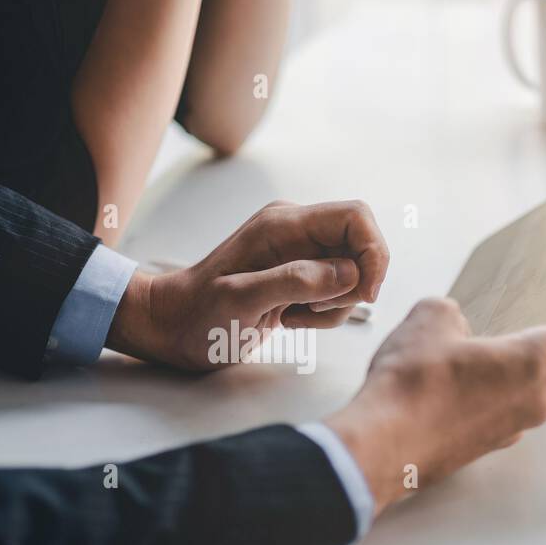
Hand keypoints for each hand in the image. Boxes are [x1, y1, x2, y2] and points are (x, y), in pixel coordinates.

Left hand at [108, 200, 388, 368]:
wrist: (171, 327)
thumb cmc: (196, 315)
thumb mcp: (240, 300)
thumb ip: (294, 281)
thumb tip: (348, 273)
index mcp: (284, 224)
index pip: (356, 216)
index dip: (374, 252)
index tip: (366, 293)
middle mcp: (296, 232)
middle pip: (360, 246)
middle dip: (354, 286)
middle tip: (317, 311)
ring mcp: (299, 254)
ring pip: (352, 274)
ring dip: (335, 305)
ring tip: (293, 317)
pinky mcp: (299, 277)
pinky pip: (336, 291)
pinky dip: (324, 313)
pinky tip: (289, 319)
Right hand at [325, 294, 545, 516]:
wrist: (378, 448)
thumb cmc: (410, 390)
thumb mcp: (429, 318)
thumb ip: (454, 311)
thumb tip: (454, 324)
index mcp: (536, 363)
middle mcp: (536, 401)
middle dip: (528, 332)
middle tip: (503, 311)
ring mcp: (513, 428)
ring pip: (521, 383)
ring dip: (500, 363)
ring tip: (455, 349)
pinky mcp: (488, 444)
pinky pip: (497, 406)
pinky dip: (481, 389)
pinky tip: (442, 380)